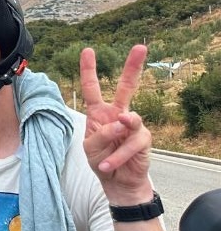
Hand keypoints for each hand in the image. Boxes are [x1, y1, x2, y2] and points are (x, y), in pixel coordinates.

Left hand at [80, 45, 151, 200]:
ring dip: (115, 138)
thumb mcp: (90, 147)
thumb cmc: (101, 160)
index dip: (89, 69)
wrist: (117, 183)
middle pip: (127, 86)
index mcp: (99, 112)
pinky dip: (118, 156)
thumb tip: (122, 122)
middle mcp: (117, 114)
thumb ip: (101, 133)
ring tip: (106, 153)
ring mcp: (132, 126)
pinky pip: (132, 144)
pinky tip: (108, 165)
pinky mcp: (143, 139)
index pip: (92, 87)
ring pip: (129, 120)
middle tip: (141, 47)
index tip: (87, 50)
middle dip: (133, 66)